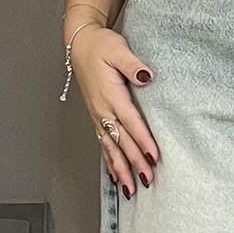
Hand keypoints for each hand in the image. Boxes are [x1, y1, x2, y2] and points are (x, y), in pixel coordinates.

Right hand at [72, 24, 159, 193]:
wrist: (80, 44)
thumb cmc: (100, 46)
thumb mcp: (118, 49)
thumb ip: (132, 65)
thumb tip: (145, 76)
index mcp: (110, 95)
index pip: (130, 122)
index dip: (142, 140)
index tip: (154, 157)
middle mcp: (102, 109)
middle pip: (121, 141)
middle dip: (134, 163)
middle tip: (147, 180)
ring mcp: (98, 115)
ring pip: (110, 148)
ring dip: (120, 169)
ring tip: (130, 189)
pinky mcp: (96, 116)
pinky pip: (103, 144)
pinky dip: (109, 162)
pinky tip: (115, 176)